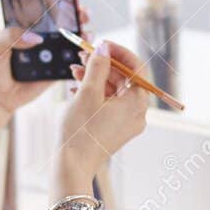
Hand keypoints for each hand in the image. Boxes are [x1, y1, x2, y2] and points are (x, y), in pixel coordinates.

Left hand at [0, 5, 93, 115]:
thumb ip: (11, 36)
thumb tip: (36, 37)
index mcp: (26, 26)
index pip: (45, 10)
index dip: (59, 2)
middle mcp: (40, 38)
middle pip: (63, 24)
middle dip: (77, 16)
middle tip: (84, 14)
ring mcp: (49, 55)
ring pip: (70, 42)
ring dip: (82, 36)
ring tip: (87, 34)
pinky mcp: (54, 71)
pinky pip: (70, 64)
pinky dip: (80, 59)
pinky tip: (84, 54)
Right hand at [56, 40, 149, 183]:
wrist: (73, 166)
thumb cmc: (81, 131)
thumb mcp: (87, 93)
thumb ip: (98, 67)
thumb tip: (104, 49)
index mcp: (137, 103)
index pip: (137, 68)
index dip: (119, 52)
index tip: (102, 44)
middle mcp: (137, 113)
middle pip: (125, 79)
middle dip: (103, 65)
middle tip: (83, 54)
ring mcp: (127, 123)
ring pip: (115, 91)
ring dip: (96, 78)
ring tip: (74, 70)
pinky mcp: (115, 129)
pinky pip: (110, 104)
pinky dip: (95, 93)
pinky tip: (76, 88)